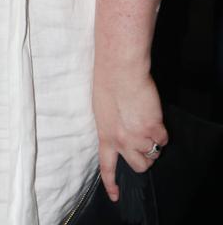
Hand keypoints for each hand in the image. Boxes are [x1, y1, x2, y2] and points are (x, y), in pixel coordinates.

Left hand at [92, 70, 167, 201]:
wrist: (119, 69)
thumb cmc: (107, 83)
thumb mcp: (102, 111)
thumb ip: (112, 127)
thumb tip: (122, 135)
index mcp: (105, 136)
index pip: (107, 166)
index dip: (111, 183)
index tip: (116, 195)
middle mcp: (122, 141)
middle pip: (139, 166)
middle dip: (144, 158)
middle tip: (143, 142)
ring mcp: (139, 137)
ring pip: (154, 154)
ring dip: (153, 143)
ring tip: (147, 123)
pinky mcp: (154, 128)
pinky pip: (164, 139)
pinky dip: (161, 130)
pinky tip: (153, 116)